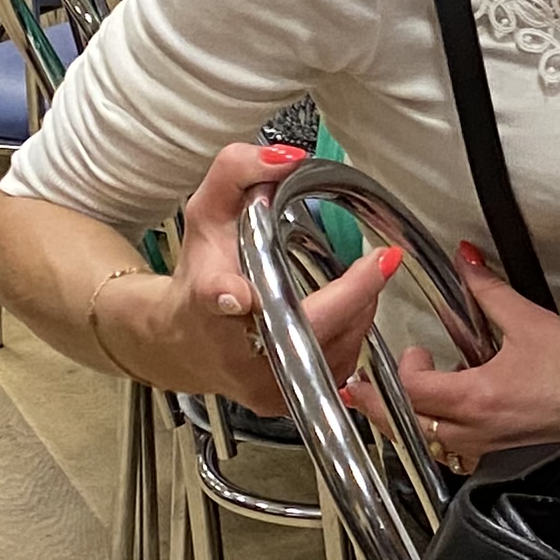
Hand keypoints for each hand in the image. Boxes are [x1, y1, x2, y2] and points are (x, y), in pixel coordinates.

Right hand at [126, 140, 403, 411]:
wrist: (180, 340)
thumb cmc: (200, 270)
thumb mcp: (208, 210)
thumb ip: (239, 171)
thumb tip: (286, 157)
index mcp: (207, 298)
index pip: (215, 297)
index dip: (228, 296)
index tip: (235, 294)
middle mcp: (232, 349)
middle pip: (302, 325)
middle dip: (350, 293)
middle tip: (380, 261)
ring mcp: (258, 383)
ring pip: (330, 349)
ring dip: (355, 312)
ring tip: (358, 283)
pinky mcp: (279, 402)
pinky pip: (334, 369)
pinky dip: (348, 336)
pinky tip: (342, 314)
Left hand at [344, 244, 559, 471]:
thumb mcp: (529, 321)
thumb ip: (489, 290)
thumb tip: (466, 261)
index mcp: (477, 396)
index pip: (414, 389)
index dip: (405, 368)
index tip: (416, 350)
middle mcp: (474, 428)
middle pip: (407, 424)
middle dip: (379, 404)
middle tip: (360, 389)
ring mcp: (484, 443)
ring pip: (425, 440)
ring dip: (405, 419)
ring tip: (396, 399)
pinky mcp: (496, 446)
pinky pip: (450, 446)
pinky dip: (434, 431)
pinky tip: (442, 412)